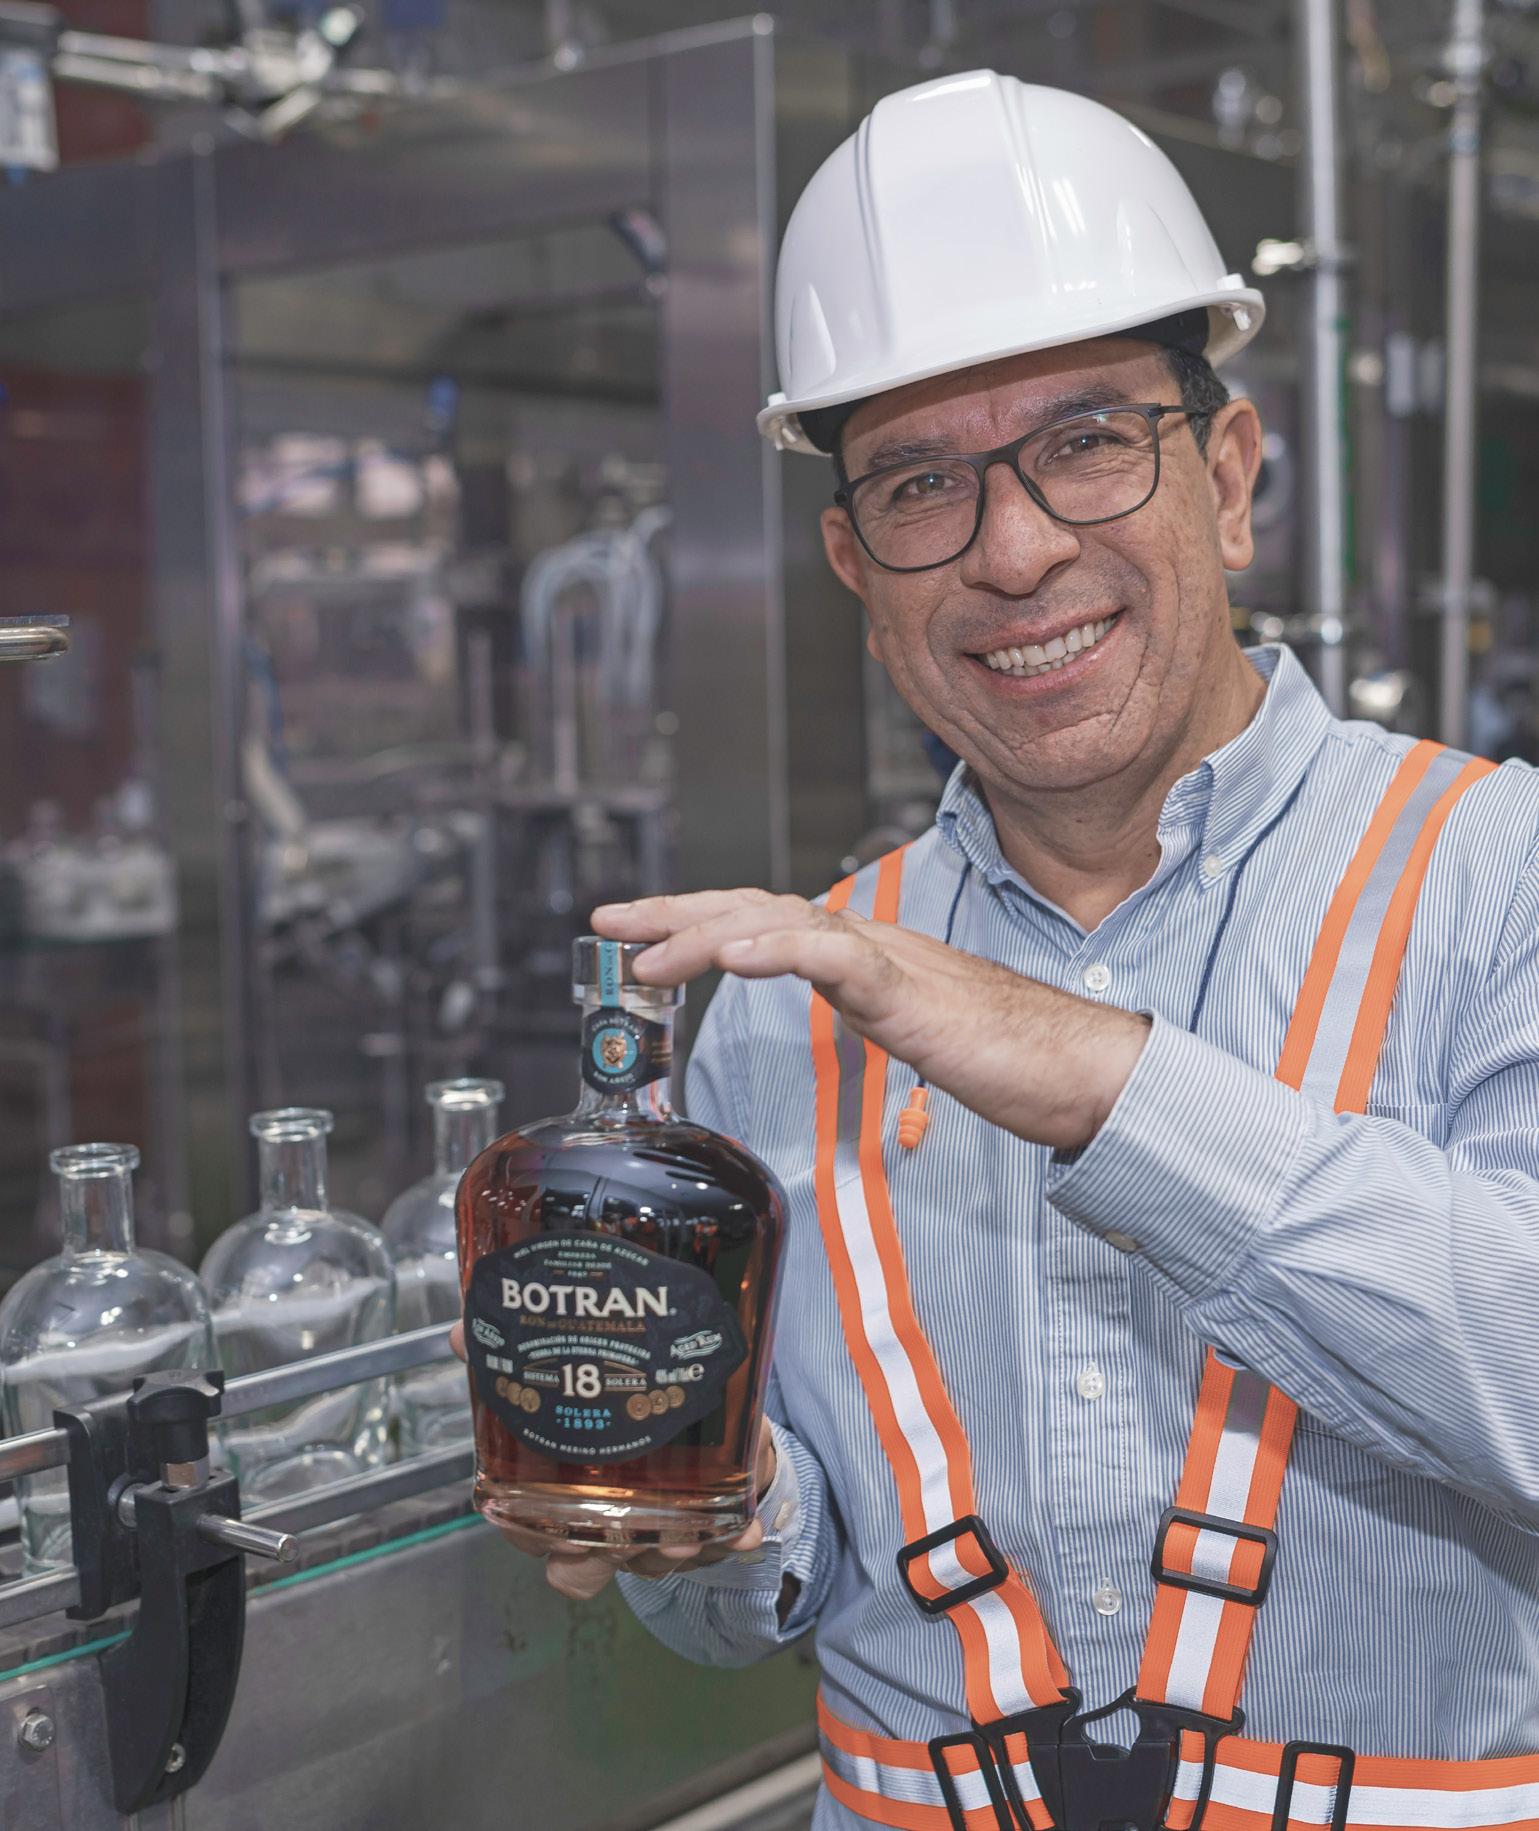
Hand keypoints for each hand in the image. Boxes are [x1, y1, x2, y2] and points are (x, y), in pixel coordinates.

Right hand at [448, 1322, 776, 1599]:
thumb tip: (457, 1332)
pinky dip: (730, 1537)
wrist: (695, 1392)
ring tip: (684, 1533)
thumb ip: (517, 1345)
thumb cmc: (619, 1385)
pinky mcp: (710, 1517)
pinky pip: (717, 1541)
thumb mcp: (571, 1359)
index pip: (532, 1534)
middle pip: (588, 1564)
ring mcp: (656, 1527)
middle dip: (606, 1559)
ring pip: (653, 1558)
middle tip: (626, 1537)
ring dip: (670, 1550)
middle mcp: (605, 1522)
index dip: (538, 1541)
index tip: (556, 1537)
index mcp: (563, 1492)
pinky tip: (744, 1529)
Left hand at [592, 889, 1149, 1152]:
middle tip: (606, 921)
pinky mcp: (910, 993)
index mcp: (858, 955)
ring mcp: (887, 962)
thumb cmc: (1007, 1054)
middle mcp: (865, 944)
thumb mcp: (908, 1029)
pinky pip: (835, 961)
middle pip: (753, 909)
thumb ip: (864, 1008)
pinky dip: (778, 953)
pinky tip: (733, 960)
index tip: (634, 933)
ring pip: (782, 925)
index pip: (761, 923)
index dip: (694, 922)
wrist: (1080, 1066)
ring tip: (647, 951)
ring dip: (705, 934)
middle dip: (672, 912)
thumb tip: (829, 1008)